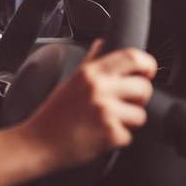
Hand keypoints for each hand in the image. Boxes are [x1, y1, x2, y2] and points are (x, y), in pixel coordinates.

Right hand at [18, 41, 156, 169]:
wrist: (38, 142)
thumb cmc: (53, 114)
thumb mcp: (70, 81)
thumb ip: (90, 61)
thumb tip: (103, 43)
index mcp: (91, 73)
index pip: (132, 57)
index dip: (147, 64)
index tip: (147, 72)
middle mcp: (99, 88)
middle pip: (144, 87)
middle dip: (139, 99)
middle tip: (123, 105)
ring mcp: (105, 111)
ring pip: (140, 115)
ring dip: (129, 122)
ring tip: (107, 122)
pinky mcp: (110, 134)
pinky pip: (129, 136)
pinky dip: (117, 139)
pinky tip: (100, 135)